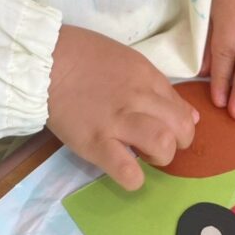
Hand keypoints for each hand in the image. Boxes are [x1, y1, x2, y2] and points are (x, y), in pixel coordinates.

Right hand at [47, 24, 197, 190]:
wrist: (45, 59)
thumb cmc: (84, 57)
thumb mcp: (129, 61)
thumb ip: (159, 87)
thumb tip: (190, 116)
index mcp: (147, 76)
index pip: (182, 108)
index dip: (180, 125)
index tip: (166, 129)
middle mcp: (138, 98)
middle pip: (181, 129)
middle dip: (178, 143)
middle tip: (158, 144)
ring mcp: (117, 121)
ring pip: (163, 146)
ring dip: (160, 157)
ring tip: (144, 155)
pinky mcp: (95, 143)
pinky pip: (127, 170)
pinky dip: (133, 178)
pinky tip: (128, 172)